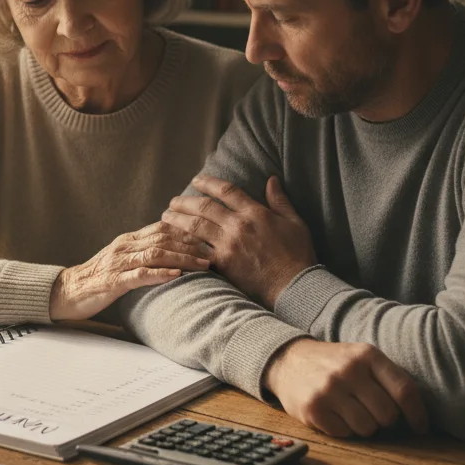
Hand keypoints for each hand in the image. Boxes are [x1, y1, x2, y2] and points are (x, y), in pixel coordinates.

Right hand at [49, 222, 211, 320]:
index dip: (189, 230)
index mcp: (128, 241)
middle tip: (216, 250)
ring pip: (155, 254)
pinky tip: (176, 275)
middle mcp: (124, 247)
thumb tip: (172, 252)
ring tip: (203, 264)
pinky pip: (139, 275)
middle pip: (164, 238)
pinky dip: (159, 273)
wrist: (65, 292)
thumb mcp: (122, 261)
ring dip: (182, 258)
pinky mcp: (112, 281)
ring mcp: (118, 263)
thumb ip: (143, 254)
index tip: (212, 236)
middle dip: (192, 244)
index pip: (163, 228)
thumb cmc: (97, 279)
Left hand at [163, 175, 315, 306]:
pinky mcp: (223, 264)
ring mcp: (229, 245)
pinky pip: (198, 251)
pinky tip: (174, 243)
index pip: (227, 191)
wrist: (294, 286)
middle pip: (204, 207)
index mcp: (255, 213)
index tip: (196, 180)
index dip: (209, 183)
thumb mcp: (294, 222)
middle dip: (185, 201)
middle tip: (173, 201)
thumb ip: (280, 200)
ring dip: (178, 220)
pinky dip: (185, 245)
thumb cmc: (297, 254)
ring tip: (166, 218)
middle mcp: (238, 225)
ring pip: (195, 227)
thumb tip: (272, 179)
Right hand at [262, 338, 428, 437]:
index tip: (420, 428)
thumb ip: (389, 378)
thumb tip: (418, 415)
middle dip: (385, 420)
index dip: (417, 414)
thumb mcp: (362, 357)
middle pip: (388, 415)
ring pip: (367, 428)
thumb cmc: (335, 363)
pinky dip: (343, 430)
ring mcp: (329, 390)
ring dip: (364, 426)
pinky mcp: (313, 409)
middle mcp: (349, 371)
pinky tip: (334, 414)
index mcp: (367, 355)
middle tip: (373, 413)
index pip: (404, 390)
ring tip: (351, 411)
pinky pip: (344, 434)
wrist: (289, 360)